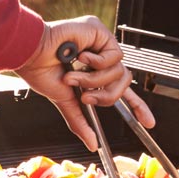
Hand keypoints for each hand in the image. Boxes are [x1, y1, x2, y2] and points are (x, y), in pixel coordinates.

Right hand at [11, 16, 155, 151]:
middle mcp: (98, 59)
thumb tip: (92, 144)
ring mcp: (100, 45)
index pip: (120, 90)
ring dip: (95, 80)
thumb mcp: (64, 101)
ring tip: (73, 76)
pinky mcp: (101, 33)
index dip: (136, 106)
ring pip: (120, 72)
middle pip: (123, 83)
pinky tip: (80, 57)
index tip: (148, 122)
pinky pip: (115, 56)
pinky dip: (97, 62)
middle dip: (106, 95)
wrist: (30, 52)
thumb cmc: (39, 71)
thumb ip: (80, 121)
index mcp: (91, 74)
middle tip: (86, 98)